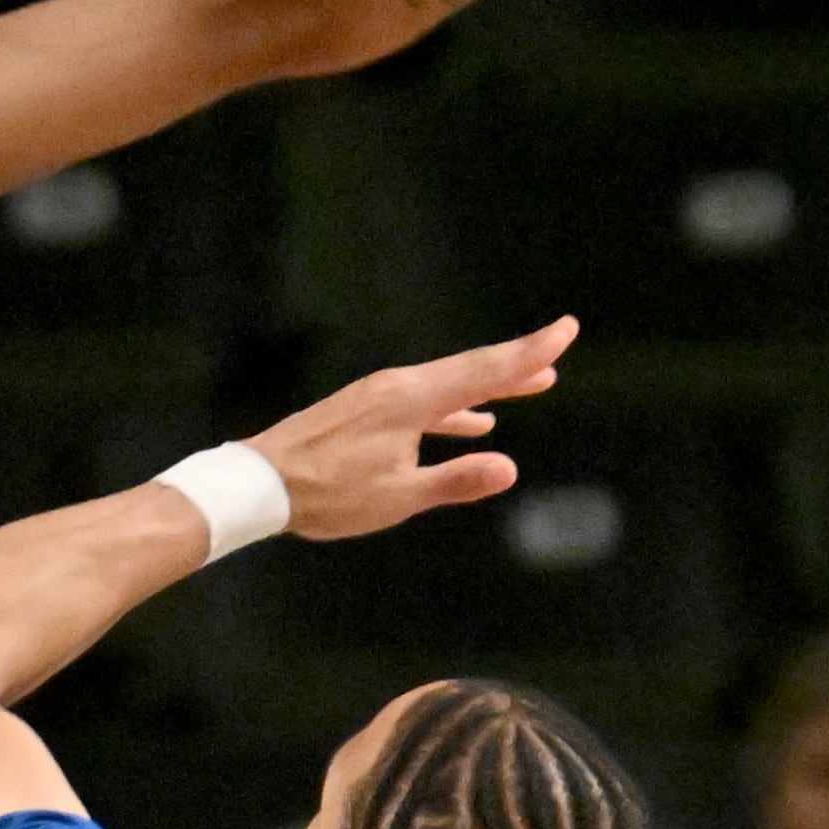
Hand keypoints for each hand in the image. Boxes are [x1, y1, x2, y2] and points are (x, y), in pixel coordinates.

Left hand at [247, 322, 579, 545]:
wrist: (261, 483)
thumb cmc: (326, 494)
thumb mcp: (397, 497)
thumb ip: (454, 481)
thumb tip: (509, 468)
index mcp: (413, 401)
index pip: (486, 371)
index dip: (531, 353)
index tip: (567, 330)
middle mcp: (400, 386)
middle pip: (472, 369)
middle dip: (518, 363)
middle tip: (559, 351)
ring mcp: (381, 395)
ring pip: (449, 384)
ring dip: (490, 386)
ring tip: (530, 386)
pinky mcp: (367, 408)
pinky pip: (425, 401)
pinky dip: (455, 408)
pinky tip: (474, 423)